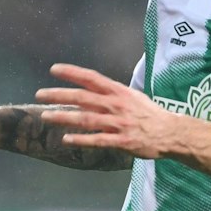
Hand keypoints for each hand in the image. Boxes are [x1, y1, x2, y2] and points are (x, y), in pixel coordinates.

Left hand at [34, 64, 180, 160]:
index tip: (53, 69)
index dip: (72, 72)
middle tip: (40, 94)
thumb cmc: (149, 114)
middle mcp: (116, 105)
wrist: (170, 132)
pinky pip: (98, 140)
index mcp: (118, 92)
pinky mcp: (122, 140)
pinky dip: (81, 139)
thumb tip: (91, 90)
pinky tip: (66, 139)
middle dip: (59, 95)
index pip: (91, 78)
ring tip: (46, 117)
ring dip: (64, 117)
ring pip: (86, 118)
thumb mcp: (131, 97)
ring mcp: (118, 123)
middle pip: (83, 97)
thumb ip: (111, 94)